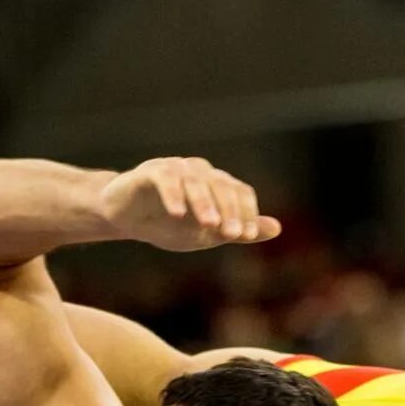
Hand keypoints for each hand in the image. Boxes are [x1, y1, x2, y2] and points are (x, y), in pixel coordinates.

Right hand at [99, 157, 282, 253]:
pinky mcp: (150, 172)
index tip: (245, 236)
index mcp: (216, 185)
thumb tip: (277, 229)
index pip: (239, 193)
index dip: (245, 213)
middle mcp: (199, 172)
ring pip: (196, 180)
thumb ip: (240, 231)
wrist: (126, 218)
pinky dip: (172, 194)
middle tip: (232, 235)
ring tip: (209, 226)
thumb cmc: (169, 225)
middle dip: (229, 211)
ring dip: (204, 203)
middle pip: (221, 185)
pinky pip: (165, 178)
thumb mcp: (208, 234)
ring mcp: (175, 169)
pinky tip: (177, 214)